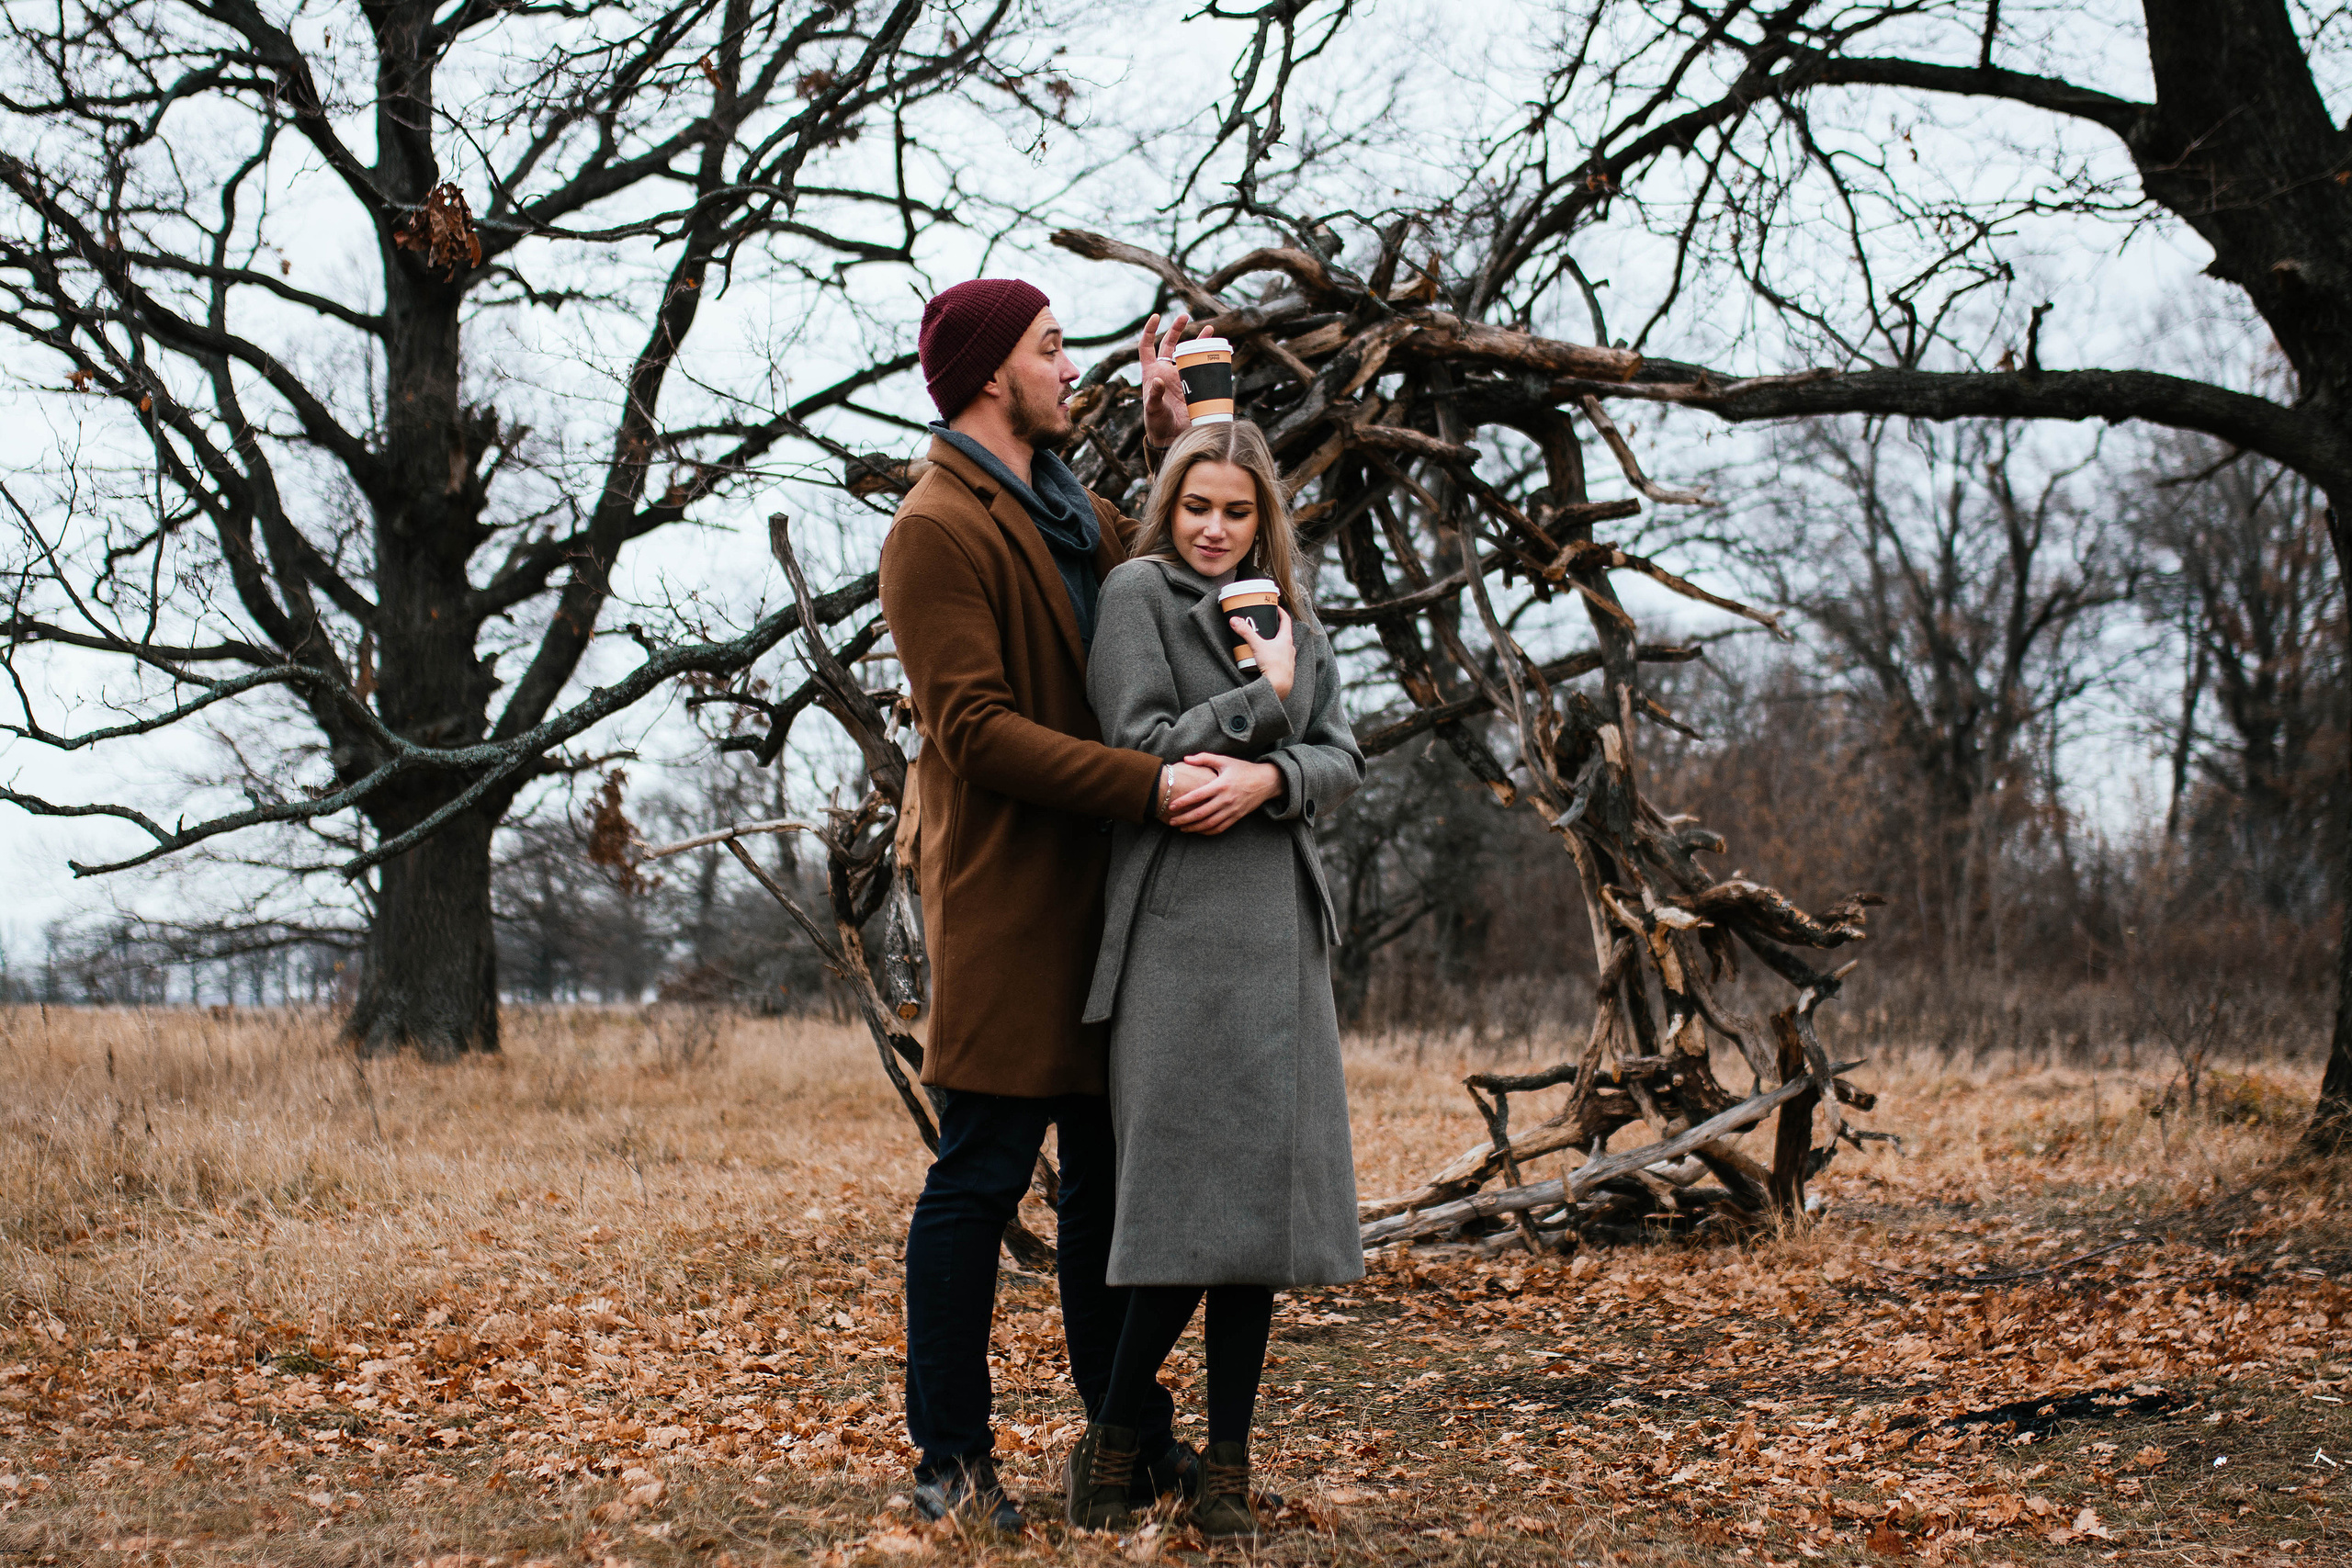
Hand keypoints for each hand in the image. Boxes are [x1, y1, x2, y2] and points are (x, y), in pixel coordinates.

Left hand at [1139, 312, 1199, 448]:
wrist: (1172, 438)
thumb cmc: (1157, 424)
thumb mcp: (1153, 410)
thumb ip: (1154, 395)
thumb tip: (1158, 380)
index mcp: (1150, 373)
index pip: (1146, 346)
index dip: (1149, 330)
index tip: (1156, 316)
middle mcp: (1165, 371)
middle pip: (1169, 344)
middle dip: (1177, 329)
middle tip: (1185, 316)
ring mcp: (1180, 377)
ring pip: (1188, 353)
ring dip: (1198, 340)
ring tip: (1210, 329)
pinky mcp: (1193, 385)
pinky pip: (1201, 367)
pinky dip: (1209, 358)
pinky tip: (1219, 351)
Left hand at [1168, 752, 1281, 834]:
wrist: (1266, 781)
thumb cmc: (1243, 769)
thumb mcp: (1225, 760)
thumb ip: (1204, 758)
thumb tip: (1186, 758)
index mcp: (1221, 785)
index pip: (1198, 796)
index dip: (1183, 802)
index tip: (1171, 806)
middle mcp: (1226, 799)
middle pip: (1201, 813)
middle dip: (1184, 819)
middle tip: (1171, 822)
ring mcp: (1232, 810)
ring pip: (1209, 824)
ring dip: (1194, 828)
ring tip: (1182, 828)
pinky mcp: (1237, 817)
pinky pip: (1220, 828)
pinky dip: (1208, 831)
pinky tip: (1198, 830)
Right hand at [1230, 606, 1296, 700]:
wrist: (1279, 686)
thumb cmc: (1273, 666)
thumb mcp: (1257, 646)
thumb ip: (1246, 633)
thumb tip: (1234, 620)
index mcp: (1286, 639)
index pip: (1286, 620)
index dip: (1281, 612)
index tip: (1275, 608)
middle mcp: (1290, 648)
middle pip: (1284, 634)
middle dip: (1275, 629)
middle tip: (1266, 626)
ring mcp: (1289, 659)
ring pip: (1283, 647)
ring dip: (1275, 643)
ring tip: (1264, 643)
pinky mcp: (1286, 669)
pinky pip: (1281, 659)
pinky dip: (1274, 656)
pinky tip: (1266, 659)